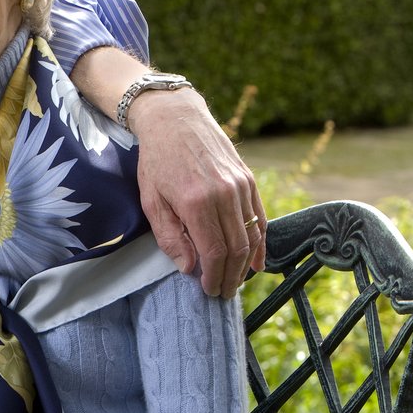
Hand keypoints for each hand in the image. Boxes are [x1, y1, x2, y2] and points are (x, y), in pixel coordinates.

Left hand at [129, 87, 265, 297]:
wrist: (175, 120)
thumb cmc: (157, 161)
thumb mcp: (152, 201)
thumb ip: (170, 237)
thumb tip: (188, 268)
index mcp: (196, 202)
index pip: (214, 252)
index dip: (214, 276)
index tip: (209, 290)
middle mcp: (223, 195)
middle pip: (237, 248)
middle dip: (231, 276)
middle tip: (223, 293)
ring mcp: (240, 186)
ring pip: (251, 235)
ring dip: (245, 264)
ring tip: (236, 281)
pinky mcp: (248, 179)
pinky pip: (260, 217)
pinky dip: (260, 242)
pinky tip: (256, 261)